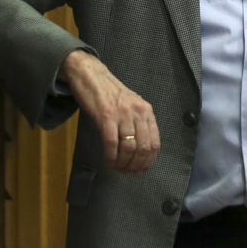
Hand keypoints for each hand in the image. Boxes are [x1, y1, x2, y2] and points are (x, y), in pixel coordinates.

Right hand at [61, 49, 160, 173]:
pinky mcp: (106, 115)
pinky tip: (109, 161)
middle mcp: (138, 112)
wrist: (91, 75)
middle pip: (143, 148)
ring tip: (116, 167)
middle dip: (136, 165)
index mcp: (146, 111)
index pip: (155, 142)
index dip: (148, 161)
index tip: (140, 170)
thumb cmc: (110, 92)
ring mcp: (122, 114)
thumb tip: (140, 152)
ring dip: (123, 163)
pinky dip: (111, 156)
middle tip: (127, 172)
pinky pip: (112, 143)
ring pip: (129, 148)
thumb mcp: (131, 105)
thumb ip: (138, 123)